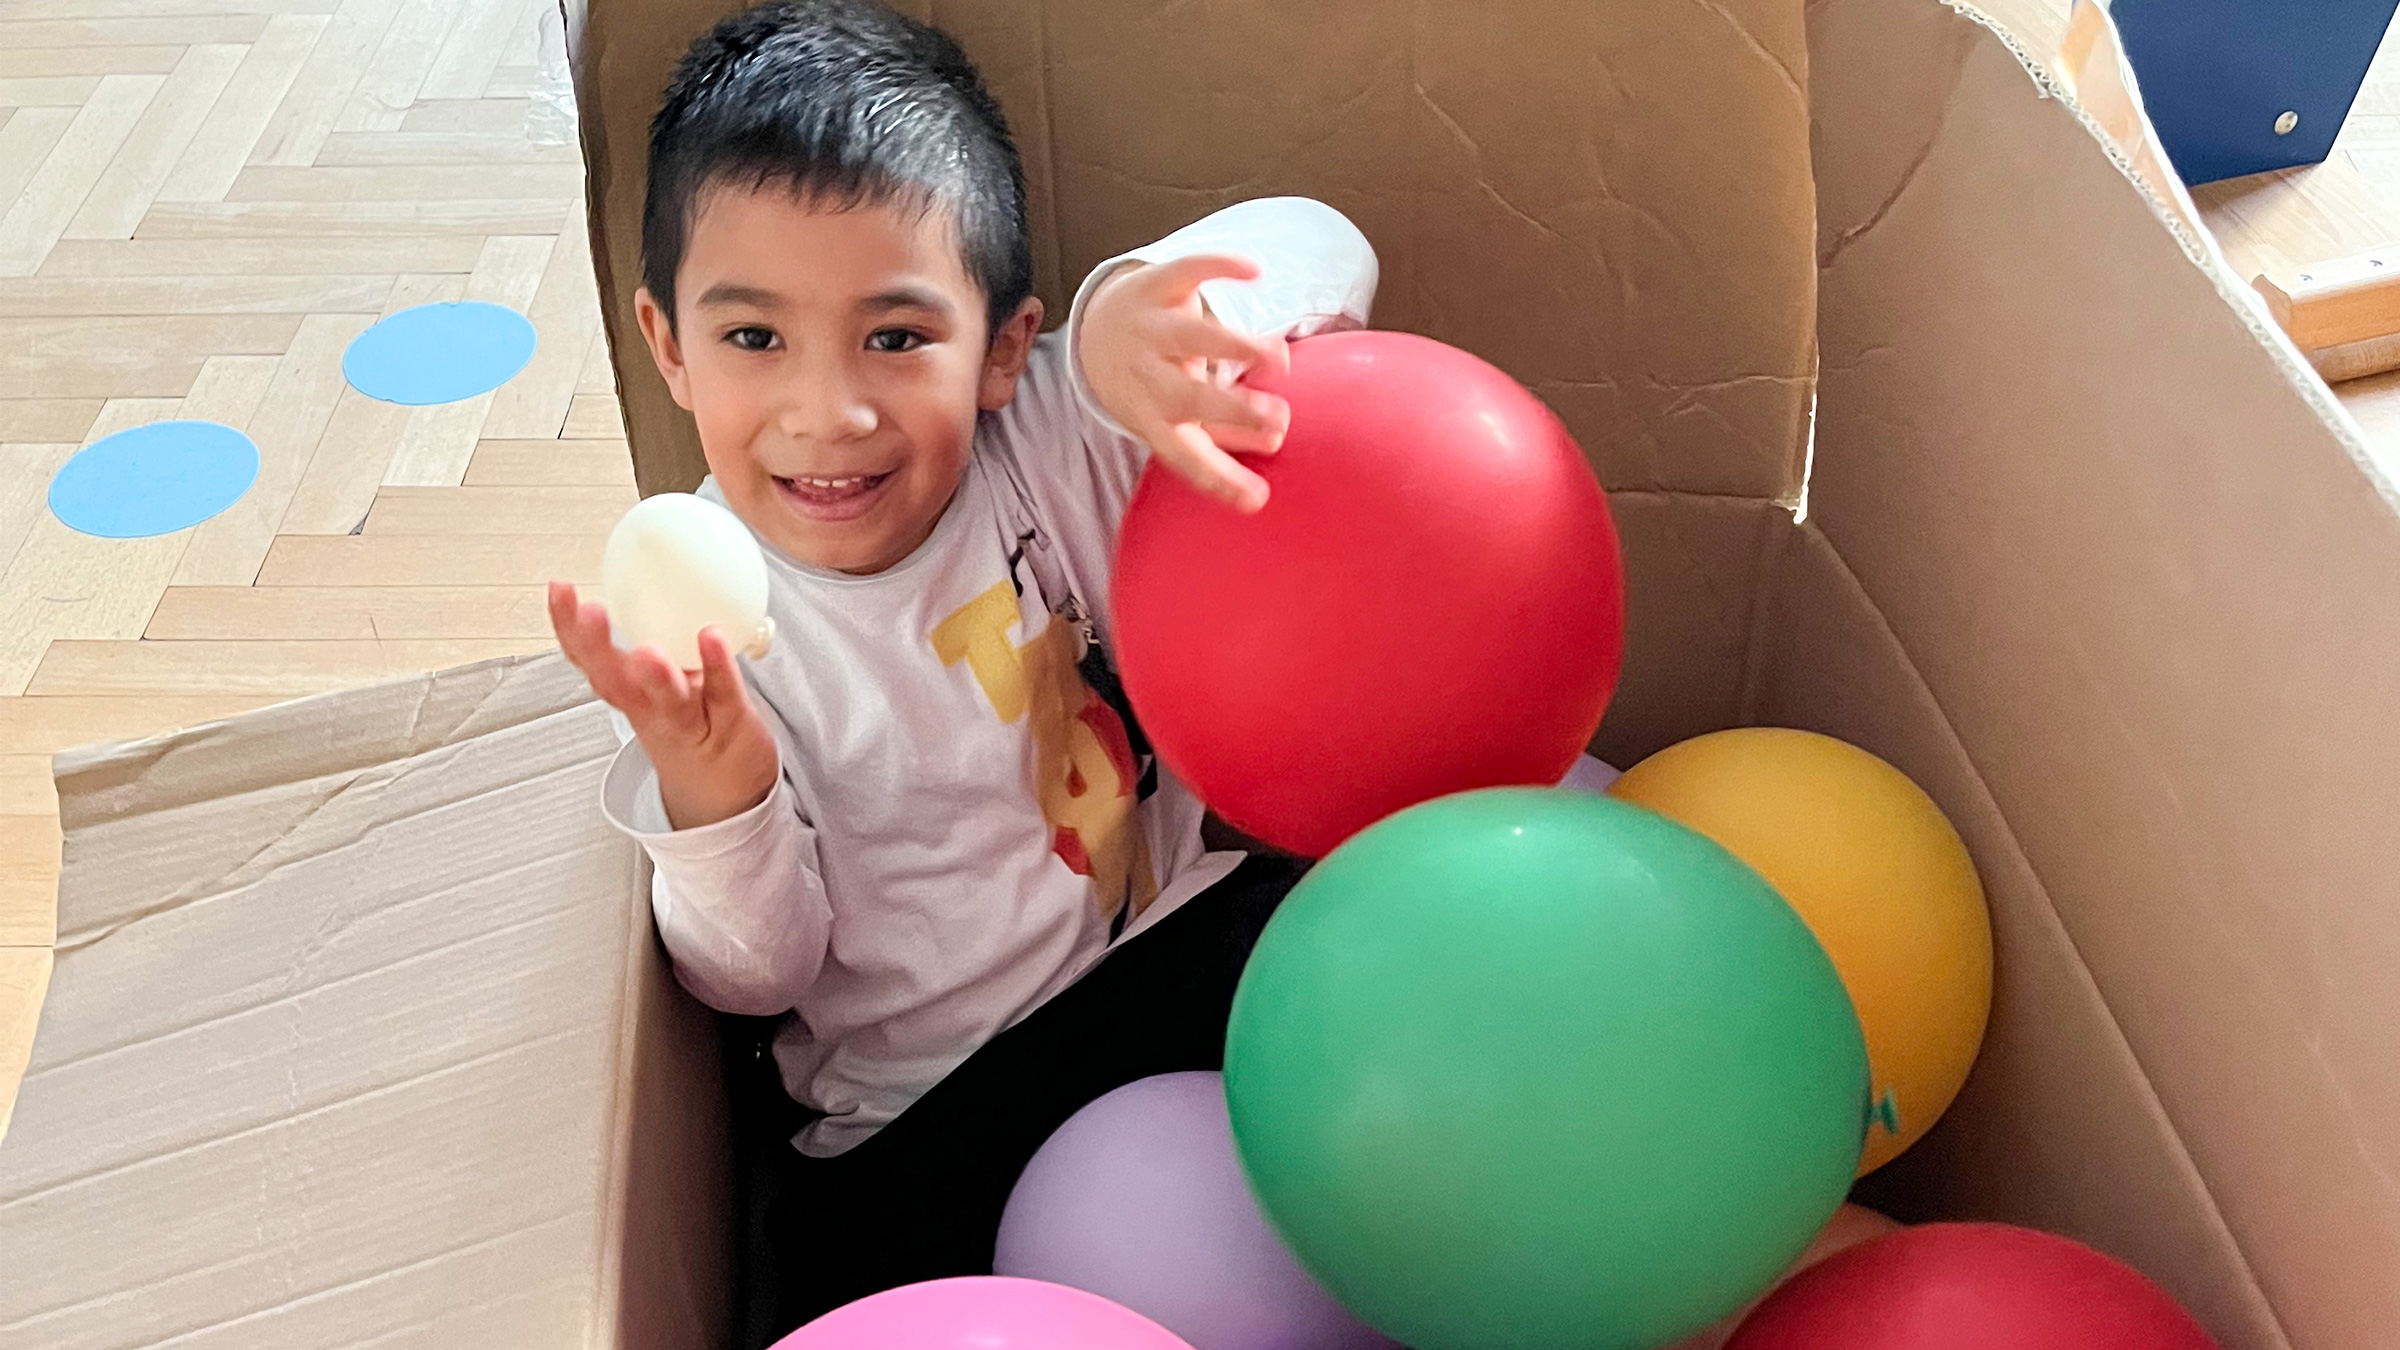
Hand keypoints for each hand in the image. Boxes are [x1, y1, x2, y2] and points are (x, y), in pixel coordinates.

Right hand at [549, 581, 778, 829]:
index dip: (569, 628)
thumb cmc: (693, 723)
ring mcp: (690, 722)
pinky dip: (717, 668)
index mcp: (630, 692)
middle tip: (587, 612)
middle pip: (616, 682)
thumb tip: (649, 567)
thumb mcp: (663, 681)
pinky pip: (722, 695)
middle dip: (596, 648)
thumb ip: (657, 632)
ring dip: (654, 676)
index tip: (558, 590)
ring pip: (666, 702)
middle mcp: (651, 710)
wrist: (728, 793)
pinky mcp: (730, 725)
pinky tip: (712, 637)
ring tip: (645, 651)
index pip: (590, 659)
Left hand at [1080, 253, 1293, 511]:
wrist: (1099, 329)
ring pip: (1189, 336)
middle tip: (1280, 421)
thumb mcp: (1171, 418)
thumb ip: (1216, 439)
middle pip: (1185, 396)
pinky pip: (1187, 271)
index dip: (1218, 479)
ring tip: (1278, 359)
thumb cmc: (1152, 384)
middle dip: (1231, 410)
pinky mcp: (1157, 285)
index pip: (1183, 456)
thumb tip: (1267, 464)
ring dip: (1234, 346)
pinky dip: (1218, 267)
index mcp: (1150, 416)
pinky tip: (1254, 272)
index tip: (1257, 499)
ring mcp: (1150, 328)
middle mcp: (1146, 374)